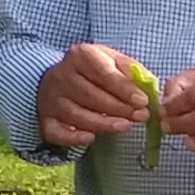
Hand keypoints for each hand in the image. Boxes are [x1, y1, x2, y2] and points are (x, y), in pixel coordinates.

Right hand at [37, 41, 157, 149]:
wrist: (60, 79)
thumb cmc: (93, 71)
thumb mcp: (111, 60)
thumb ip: (130, 69)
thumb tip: (147, 83)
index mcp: (79, 56)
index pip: (103, 73)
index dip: (124, 88)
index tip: (142, 100)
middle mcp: (61, 76)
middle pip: (91, 95)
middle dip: (119, 108)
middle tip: (140, 116)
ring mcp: (51, 99)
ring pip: (78, 115)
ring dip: (104, 124)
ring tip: (125, 126)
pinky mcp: (47, 120)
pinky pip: (58, 132)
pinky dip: (73, 137)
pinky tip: (91, 138)